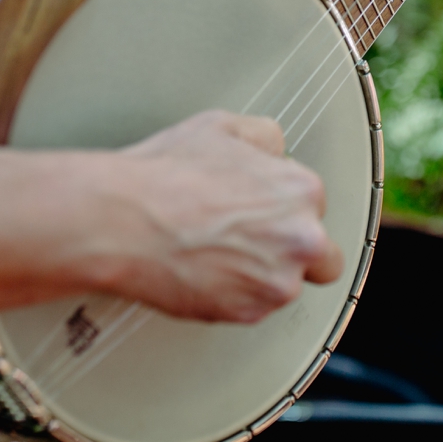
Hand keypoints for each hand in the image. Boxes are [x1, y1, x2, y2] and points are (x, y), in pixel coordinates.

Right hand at [95, 110, 342, 322]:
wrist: (121, 222)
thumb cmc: (164, 176)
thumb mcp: (220, 128)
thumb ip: (263, 137)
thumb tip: (274, 148)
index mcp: (301, 191)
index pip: (315, 206)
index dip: (284, 207)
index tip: (261, 209)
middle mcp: (301, 239)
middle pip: (320, 256)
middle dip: (292, 249)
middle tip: (250, 240)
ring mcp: (276, 281)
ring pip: (285, 284)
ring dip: (262, 275)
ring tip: (216, 253)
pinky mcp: (248, 313)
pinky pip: (253, 308)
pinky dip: (233, 295)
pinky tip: (204, 271)